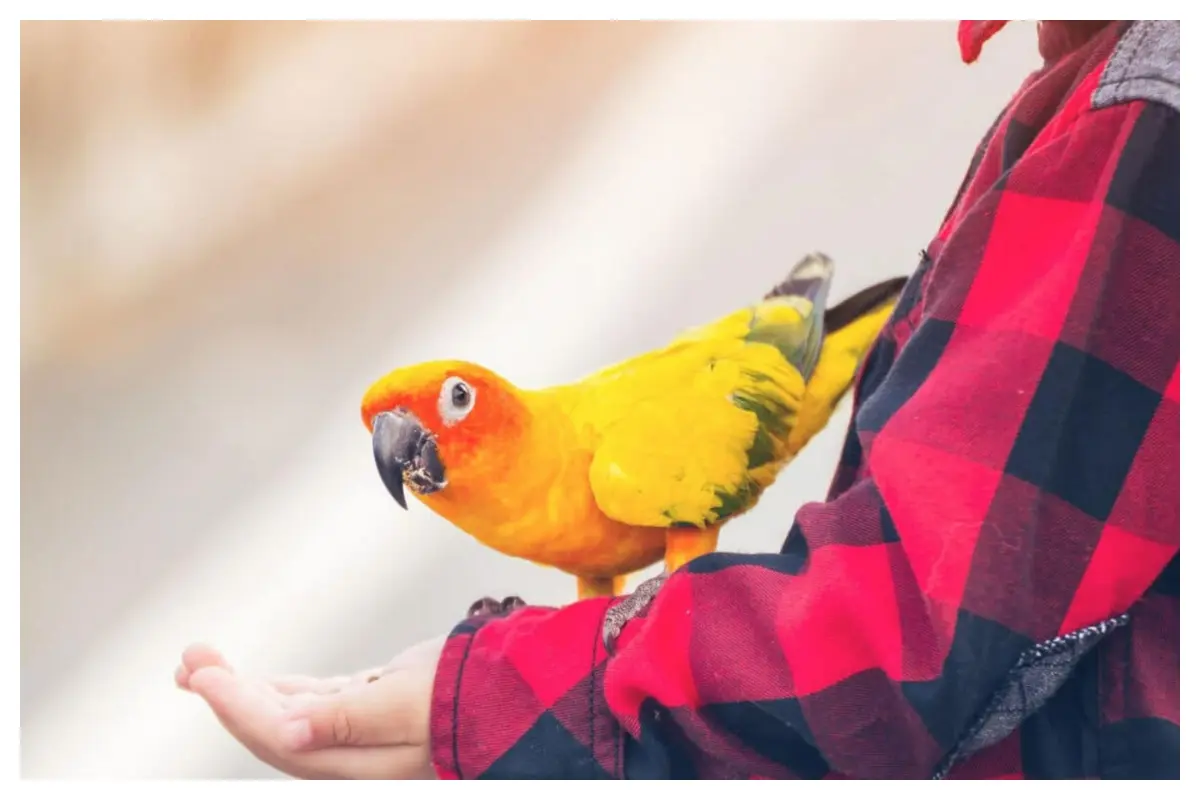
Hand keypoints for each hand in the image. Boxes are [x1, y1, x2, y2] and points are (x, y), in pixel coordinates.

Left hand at [175, 636, 444, 778]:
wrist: (512, 689)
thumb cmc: (469, 697)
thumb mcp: (408, 707)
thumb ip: (348, 721)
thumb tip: (290, 733)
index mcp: (355, 763)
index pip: (279, 738)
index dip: (235, 709)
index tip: (203, 676)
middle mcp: (350, 755)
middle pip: (271, 729)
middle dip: (227, 696)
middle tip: (192, 660)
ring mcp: (357, 732)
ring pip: (286, 713)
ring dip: (245, 690)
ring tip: (203, 664)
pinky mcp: (367, 710)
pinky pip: (311, 701)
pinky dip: (279, 688)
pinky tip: (256, 680)